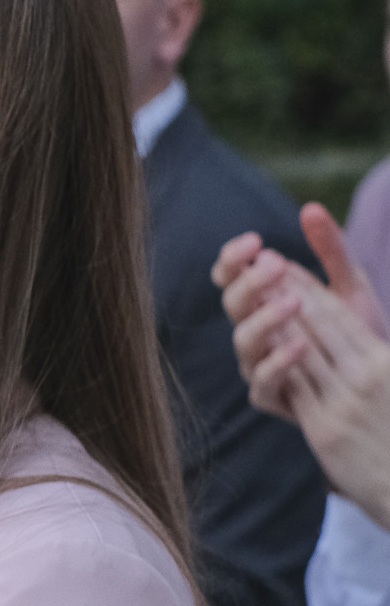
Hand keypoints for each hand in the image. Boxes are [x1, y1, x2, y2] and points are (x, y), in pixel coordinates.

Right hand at [216, 205, 389, 419]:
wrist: (380, 387)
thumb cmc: (358, 335)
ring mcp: (258, 364)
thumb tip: (311, 209)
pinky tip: (303, 344)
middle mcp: (253, 332)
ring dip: (264, 318)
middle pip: (232, 304)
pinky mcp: (271, 396)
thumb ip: (332, 251)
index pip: (230, 277)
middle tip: (276, 265)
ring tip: (294, 301)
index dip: (233, 259)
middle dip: (251, 283)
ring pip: (242, 340)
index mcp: (262, 304)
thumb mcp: (350, 287)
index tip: (254, 241)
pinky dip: (278, 362)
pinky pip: (261, 380)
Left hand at [268, 275, 389, 526]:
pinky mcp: (324, 431)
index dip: (309, 285)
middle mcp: (366, 377)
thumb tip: (349, 334)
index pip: (341, 314)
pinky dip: (274, 361)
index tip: (284, 262)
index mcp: (385, 362)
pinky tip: (256, 344)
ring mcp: (343, 404)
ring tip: (251, 292)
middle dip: (285, 290)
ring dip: (273, 318)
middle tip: (259, 263)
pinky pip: (293, 388)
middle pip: (317, 324)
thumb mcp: (388, 376)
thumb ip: (372, 350)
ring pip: (299, 351)